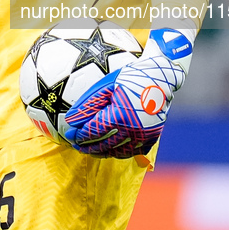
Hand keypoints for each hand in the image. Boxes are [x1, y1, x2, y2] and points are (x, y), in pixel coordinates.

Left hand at [64, 28, 192, 158]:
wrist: (160, 78)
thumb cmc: (130, 77)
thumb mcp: (105, 86)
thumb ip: (88, 104)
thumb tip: (70, 120)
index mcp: (120, 115)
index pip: (93, 132)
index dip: (78, 136)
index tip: (68, 134)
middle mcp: (133, 129)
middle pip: (103, 145)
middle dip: (86, 146)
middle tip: (75, 144)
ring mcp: (143, 136)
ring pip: (116, 152)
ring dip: (101, 152)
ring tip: (89, 147)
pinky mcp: (151, 138)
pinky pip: (131, 151)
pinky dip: (118, 151)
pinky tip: (109, 147)